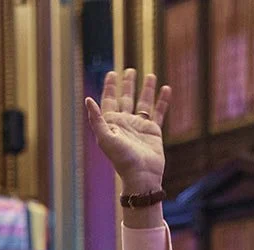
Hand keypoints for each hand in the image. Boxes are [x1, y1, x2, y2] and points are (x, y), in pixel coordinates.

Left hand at [85, 69, 170, 192]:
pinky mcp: (154, 131)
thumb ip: (97, 119)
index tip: (111, 73)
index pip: (110, 100)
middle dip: (127, 85)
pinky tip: (165, 89)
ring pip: (143, 103)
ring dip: (146, 89)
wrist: (142, 175)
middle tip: (129, 71)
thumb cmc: (122, 159)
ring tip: (149, 75)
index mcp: (112, 124)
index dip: (110, 87)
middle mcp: (125, 123)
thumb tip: (88, 100)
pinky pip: (159, 112)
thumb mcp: (105, 138)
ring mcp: (140, 126)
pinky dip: (162, 101)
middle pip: (126, 98)